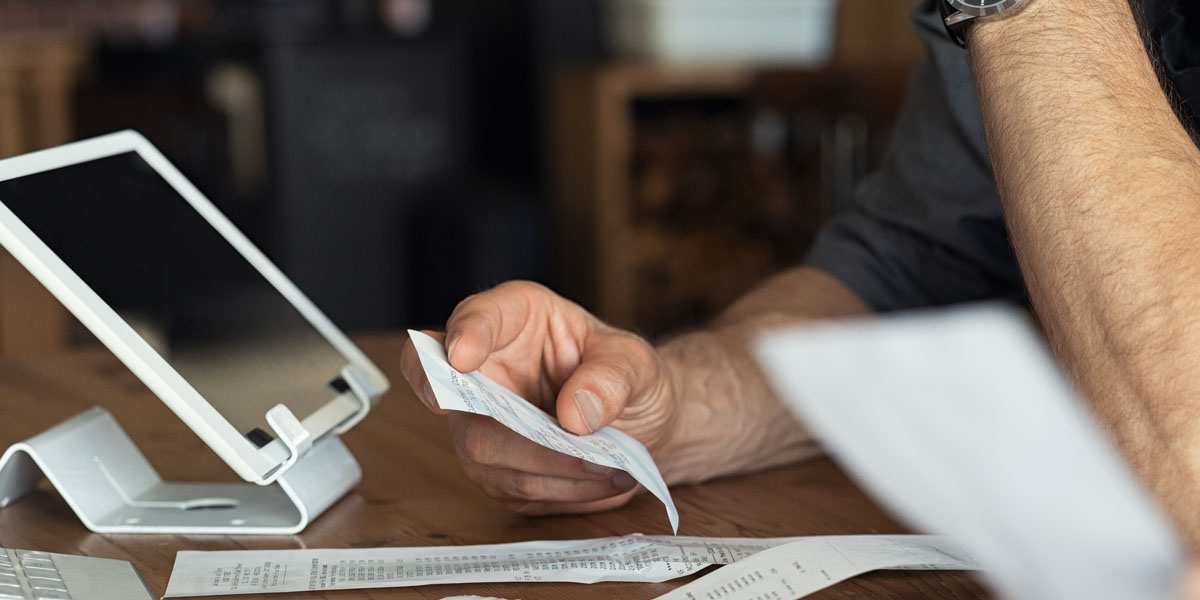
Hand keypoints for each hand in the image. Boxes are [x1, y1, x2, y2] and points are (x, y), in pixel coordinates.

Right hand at [399, 281, 678, 514]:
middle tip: (581, 441)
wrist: (642, 424)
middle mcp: (485, 369)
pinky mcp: (495, 470)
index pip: (474, 318)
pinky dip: (562, 491)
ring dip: (553, 468)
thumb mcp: (636, 363)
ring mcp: (480, 423)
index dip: (464, 335)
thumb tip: (574, 413)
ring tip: (612, 468)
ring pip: (484, 454)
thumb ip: (611, 378)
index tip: (463, 358)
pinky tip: (602, 481)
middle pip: (461, 400)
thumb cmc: (628, 377)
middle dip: (519, 431)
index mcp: (513, 318)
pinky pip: (513, 488)